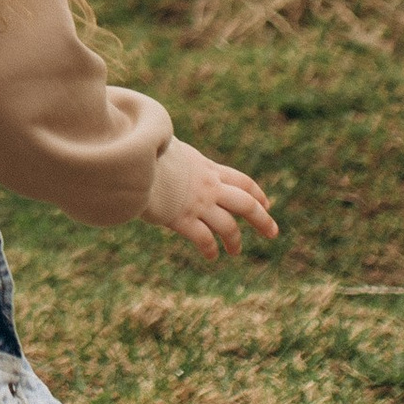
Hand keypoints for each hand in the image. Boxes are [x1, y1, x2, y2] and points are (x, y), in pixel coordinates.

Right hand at [146, 139, 279, 263]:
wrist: (131, 158)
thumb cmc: (144, 151)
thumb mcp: (172, 148)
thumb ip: (182, 160)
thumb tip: (174, 155)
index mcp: (208, 169)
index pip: (243, 182)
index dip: (258, 194)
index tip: (266, 205)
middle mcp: (209, 187)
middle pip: (246, 204)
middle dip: (262, 220)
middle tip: (272, 233)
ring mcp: (197, 204)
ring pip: (229, 227)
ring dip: (235, 241)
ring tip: (235, 251)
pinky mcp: (182, 219)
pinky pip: (204, 239)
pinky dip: (210, 249)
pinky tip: (211, 255)